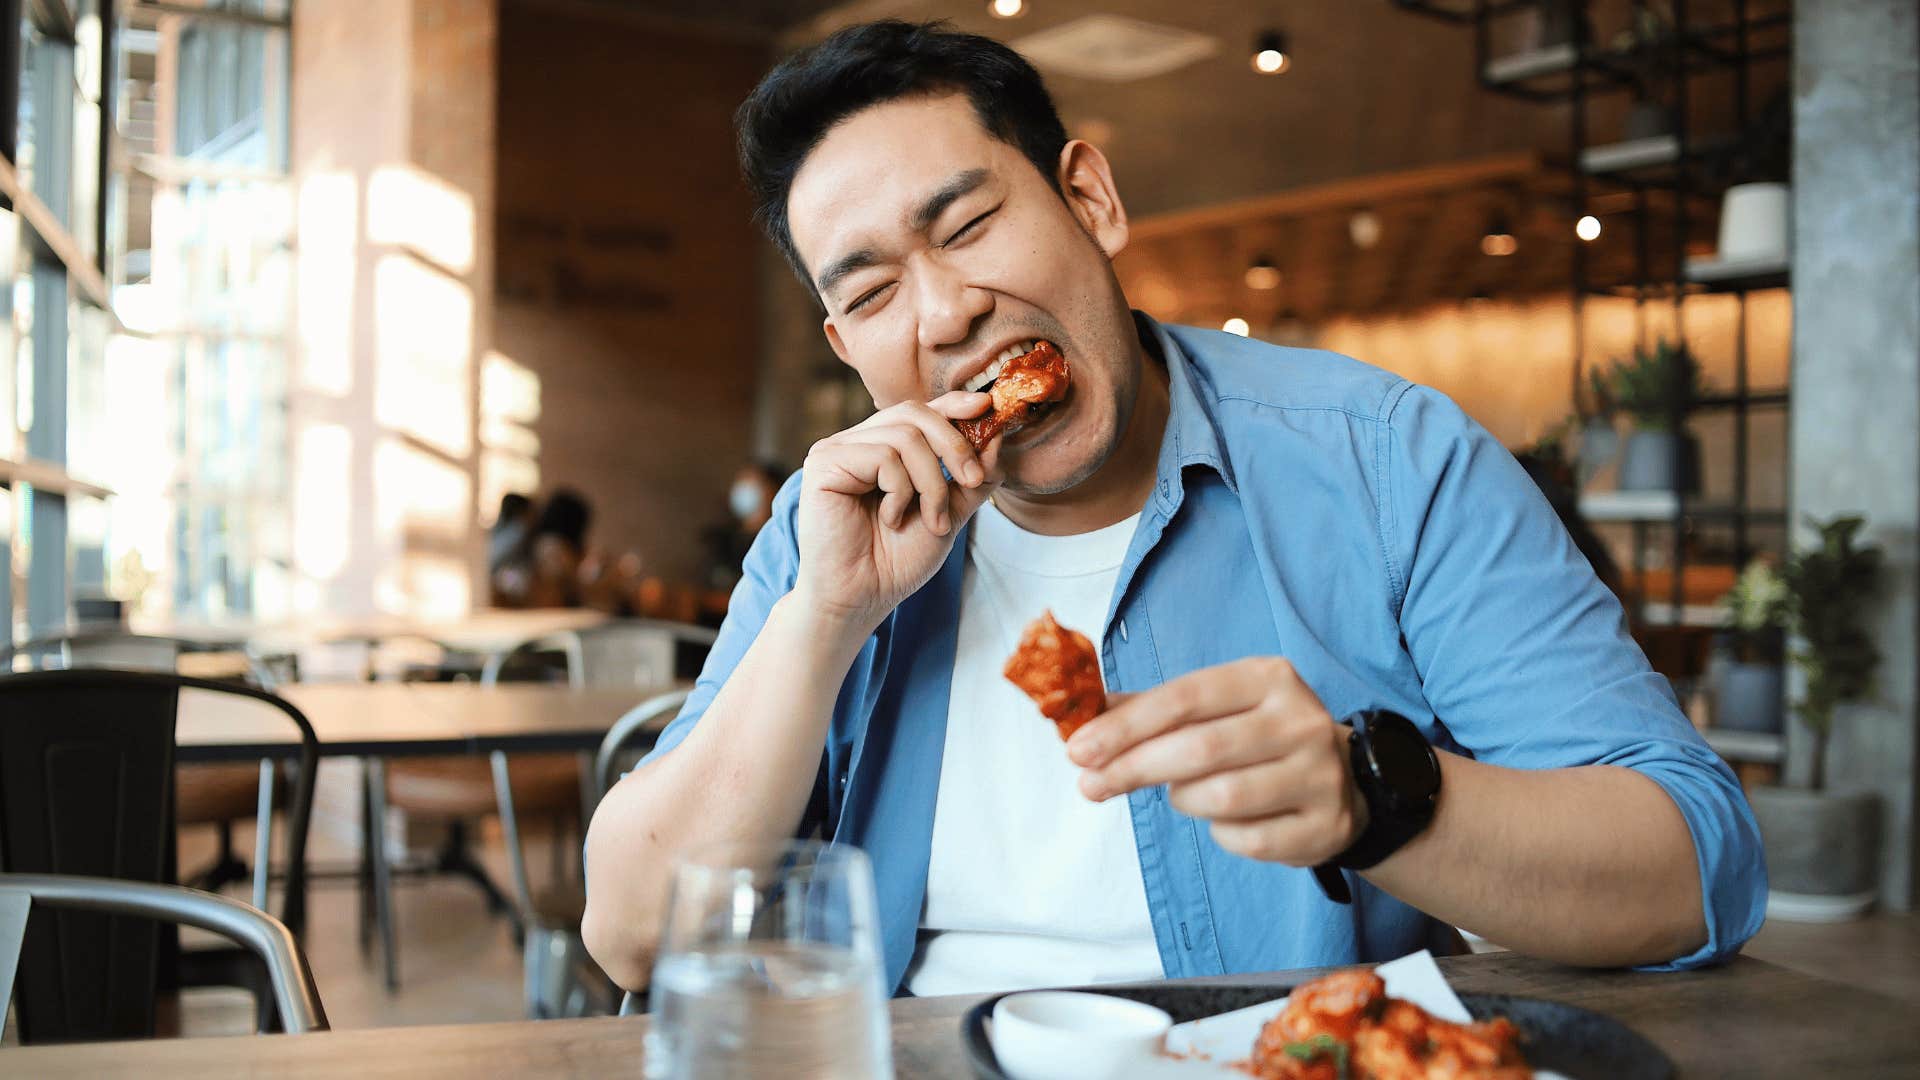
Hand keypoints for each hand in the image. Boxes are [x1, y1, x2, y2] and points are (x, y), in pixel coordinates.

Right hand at [792, 391, 999, 633]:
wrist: (862, 598)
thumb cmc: (896, 562)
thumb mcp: (949, 514)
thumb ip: (971, 478)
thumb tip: (997, 438)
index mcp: (881, 448)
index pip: (920, 411)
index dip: (953, 404)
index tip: (987, 408)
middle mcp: (856, 442)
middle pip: (915, 413)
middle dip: (954, 445)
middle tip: (973, 481)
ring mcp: (837, 450)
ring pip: (905, 436)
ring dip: (932, 482)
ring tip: (931, 520)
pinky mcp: (824, 463)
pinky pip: (882, 457)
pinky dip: (900, 491)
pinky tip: (891, 519)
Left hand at [1066, 658, 1367, 866]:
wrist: (1348, 781)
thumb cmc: (1260, 738)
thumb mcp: (1217, 707)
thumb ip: (1154, 708)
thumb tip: (1086, 712)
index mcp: (1268, 678)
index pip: (1184, 698)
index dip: (1125, 726)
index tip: (1078, 749)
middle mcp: (1300, 719)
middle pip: (1200, 748)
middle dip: (1133, 768)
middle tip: (1090, 785)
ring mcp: (1320, 774)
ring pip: (1221, 798)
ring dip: (1183, 801)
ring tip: (1181, 795)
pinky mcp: (1325, 824)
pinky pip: (1246, 840)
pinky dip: (1221, 833)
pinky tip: (1225, 819)